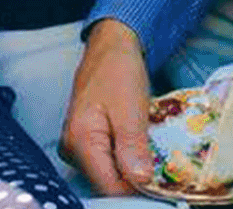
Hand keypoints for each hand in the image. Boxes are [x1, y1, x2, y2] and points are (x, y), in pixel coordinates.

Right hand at [60, 19, 153, 194]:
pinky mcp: (85, 141)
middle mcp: (72, 149)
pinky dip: (126, 156)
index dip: (137, 186)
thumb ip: (132, 148)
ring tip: (147, 144)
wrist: (111, 45)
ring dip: (132, 165)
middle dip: (135, 175)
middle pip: (108, 182)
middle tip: (157, 155)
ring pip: (109, 173)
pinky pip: (107, 160)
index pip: (110, 186)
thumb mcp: (131, 109)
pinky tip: (137, 142)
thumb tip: (141, 181)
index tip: (161, 174)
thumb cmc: (119, 70)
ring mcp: (76, 146)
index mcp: (80, 141)